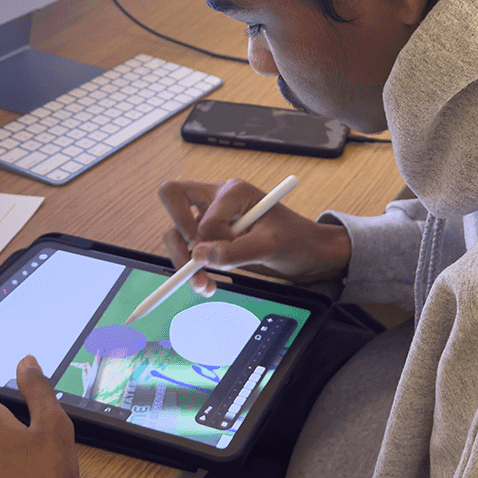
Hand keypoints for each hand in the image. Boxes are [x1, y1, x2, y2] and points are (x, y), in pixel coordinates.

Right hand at [159, 178, 351, 291]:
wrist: (306, 252)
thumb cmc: (295, 240)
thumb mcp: (271, 246)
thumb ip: (236, 251)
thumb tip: (198, 257)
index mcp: (235, 191)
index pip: (206, 214)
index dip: (213, 239)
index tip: (229, 252)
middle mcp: (217, 197)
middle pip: (171, 196)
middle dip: (177, 234)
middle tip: (191, 262)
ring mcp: (210, 217)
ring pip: (175, 231)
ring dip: (182, 261)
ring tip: (203, 286)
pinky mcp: (210, 237)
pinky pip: (186, 250)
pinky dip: (191, 270)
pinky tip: (207, 285)